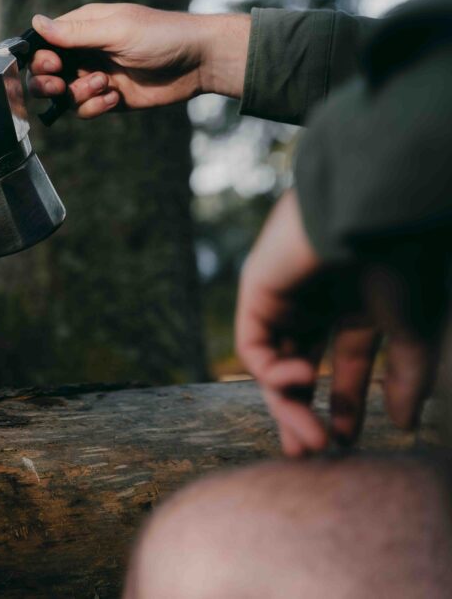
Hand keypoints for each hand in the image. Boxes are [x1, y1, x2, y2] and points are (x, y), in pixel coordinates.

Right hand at [27, 4, 249, 117]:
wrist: (198, 62)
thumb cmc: (161, 36)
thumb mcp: (116, 30)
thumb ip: (75, 32)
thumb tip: (36, 22)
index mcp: (83, 28)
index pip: (44, 44)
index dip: (41, 59)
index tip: (52, 67)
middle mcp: (85, 52)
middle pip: (46, 73)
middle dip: (47, 83)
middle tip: (60, 87)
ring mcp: (95, 76)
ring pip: (64, 95)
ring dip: (79, 95)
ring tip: (106, 86)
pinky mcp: (108, 98)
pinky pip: (84, 109)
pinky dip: (95, 107)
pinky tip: (116, 98)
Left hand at [235, 191, 443, 456]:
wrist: (373, 212)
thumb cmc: (402, 262)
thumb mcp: (411, 328)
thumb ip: (406, 376)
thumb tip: (404, 423)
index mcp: (358, 306)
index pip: (344, 368)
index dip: (344, 407)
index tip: (345, 445)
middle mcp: (318, 303)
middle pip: (301, 372)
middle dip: (304, 415)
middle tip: (311, 455)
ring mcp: (285, 298)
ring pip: (274, 366)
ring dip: (288, 406)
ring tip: (309, 441)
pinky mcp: (257, 293)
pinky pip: (255, 346)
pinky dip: (274, 371)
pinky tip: (303, 379)